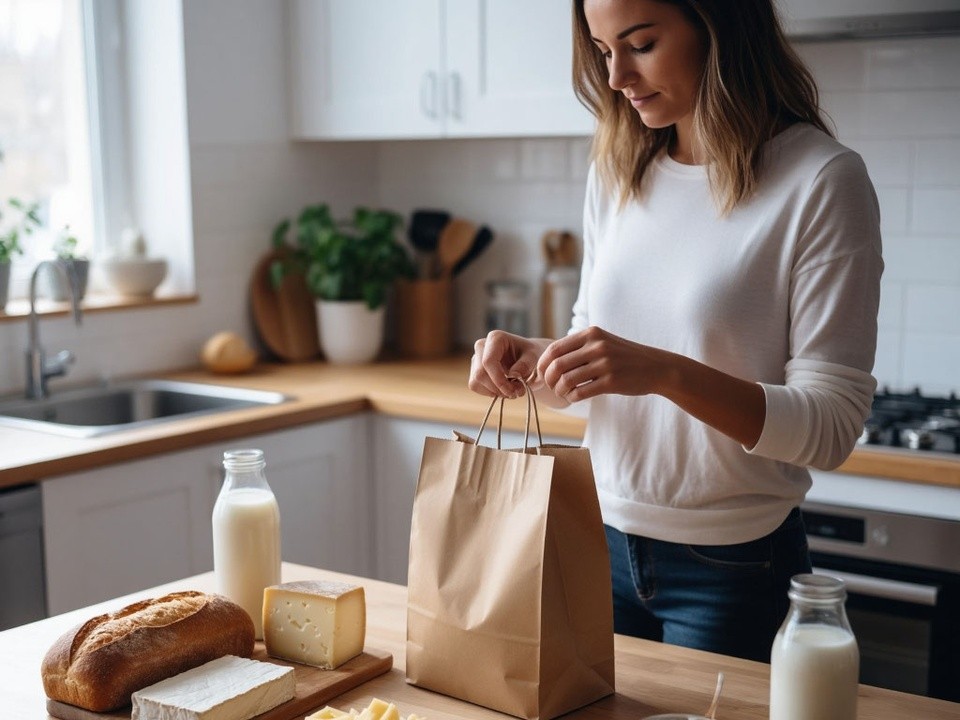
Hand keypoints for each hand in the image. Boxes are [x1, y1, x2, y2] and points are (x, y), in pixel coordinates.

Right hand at [468, 331, 548, 398]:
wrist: (528, 359)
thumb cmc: (531, 355)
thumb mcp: (534, 357)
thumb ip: (525, 364)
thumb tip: (514, 375)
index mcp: (496, 338)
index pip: (489, 361)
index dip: (498, 379)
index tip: (513, 391)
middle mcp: (482, 346)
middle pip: (480, 374)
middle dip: (498, 388)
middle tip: (517, 392)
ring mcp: (476, 358)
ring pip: (476, 382)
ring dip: (495, 392)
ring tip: (512, 391)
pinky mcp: (474, 370)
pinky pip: (475, 386)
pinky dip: (490, 392)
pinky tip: (503, 389)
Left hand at [537, 326, 669, 401]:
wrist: (656, 367)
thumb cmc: (624, 357)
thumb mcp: (602, 342)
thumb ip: (579, 346)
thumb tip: (548, 359)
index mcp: (591, 334)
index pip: (555, 349)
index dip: (542, 364)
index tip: (541, 375)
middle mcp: (597, 346)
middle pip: (557, 365)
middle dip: (548, 380)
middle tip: (551, 387)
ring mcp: (605, 363)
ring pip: (567, 380)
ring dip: (560, 391)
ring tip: (563, 393)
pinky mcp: (612, 381)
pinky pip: (581, 392)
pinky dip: (572, 397)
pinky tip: (574, 398)